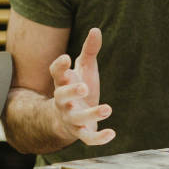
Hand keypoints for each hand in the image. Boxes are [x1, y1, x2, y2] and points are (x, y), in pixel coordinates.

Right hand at [49, 27, 114, 144]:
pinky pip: (88, 139)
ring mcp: (72, 118)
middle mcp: (64, 101)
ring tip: (107, 108)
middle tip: (84, 87)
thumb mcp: (84, 69)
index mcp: (63, 83)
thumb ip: (89, 51)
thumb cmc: (78, 88)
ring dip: (91, 114)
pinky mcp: (82, 132)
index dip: (59, 66)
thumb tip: (96, 29)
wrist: (68, 118)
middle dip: (71, 92)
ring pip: (77, 118)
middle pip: (62, 97)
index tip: (67, 58)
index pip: (56, 74)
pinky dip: (99, 138)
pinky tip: (112, 133)